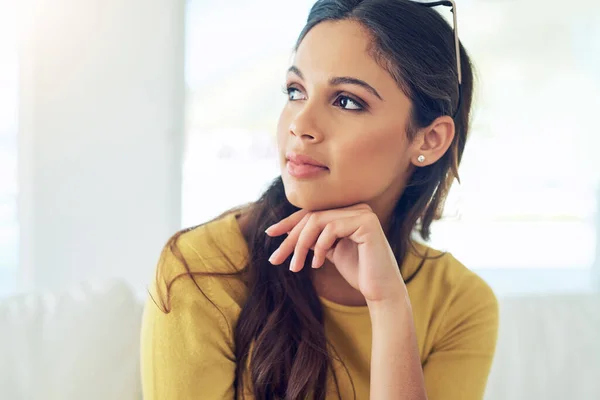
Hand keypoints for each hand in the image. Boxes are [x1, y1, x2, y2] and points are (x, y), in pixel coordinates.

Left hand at [265, 204, 406, 302]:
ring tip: (295, 267)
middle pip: (312, 216)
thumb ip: (317, 238)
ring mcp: (363, 212)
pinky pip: (331, 228)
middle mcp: (358, 207)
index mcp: (350, 212)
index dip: (289, 222)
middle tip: (276, 259)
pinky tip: (317, 264)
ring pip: (317, 221)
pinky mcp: (367, 222)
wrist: (381, 292)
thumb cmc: (358, 273)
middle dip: (291, 238)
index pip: (313, 213)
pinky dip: (319, 247)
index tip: (270, 233)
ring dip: (301, 245)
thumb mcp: (331, 251)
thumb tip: (290, 230)